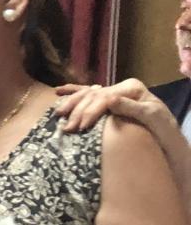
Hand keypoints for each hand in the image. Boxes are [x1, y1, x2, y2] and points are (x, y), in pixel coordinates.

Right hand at [55, 80, 178, 134]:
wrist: (166, 136)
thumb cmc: (161, 128)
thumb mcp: (150, 116)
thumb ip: (130, 107)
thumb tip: (108, 99)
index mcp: (131, 88)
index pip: (104, 97)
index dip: (91, 111)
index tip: (81, 126)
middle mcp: (121, 87)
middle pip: (93, 96)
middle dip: (78, 111)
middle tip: (67, 128)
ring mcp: (113, 92)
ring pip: (87, 94)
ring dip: (71, 103)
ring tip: (59, 114)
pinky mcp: (108, 100)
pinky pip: (87, 93)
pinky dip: (73, 92)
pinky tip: (59, 92)